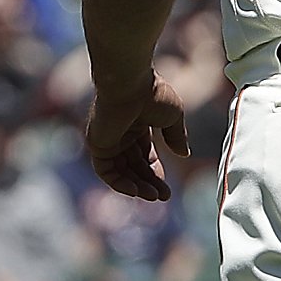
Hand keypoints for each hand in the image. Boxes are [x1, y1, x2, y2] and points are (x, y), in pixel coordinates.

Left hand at [86, 72, 189, 201]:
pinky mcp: (97, 145)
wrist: (129, 84)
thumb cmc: (152, 94)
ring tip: (153, 196)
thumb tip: (184, 154)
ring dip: (136, 186)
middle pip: (134, 166)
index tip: (167, 187)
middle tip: (163, 197)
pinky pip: (106, 171)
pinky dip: (119, 183)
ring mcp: (107, 140)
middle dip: (148, 182)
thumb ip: (176, 136)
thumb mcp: (173, 116)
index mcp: (137, 125)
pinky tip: (135, 191)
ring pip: (120, 171)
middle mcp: (120, 134)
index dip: (156, 172)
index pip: (145, 155)